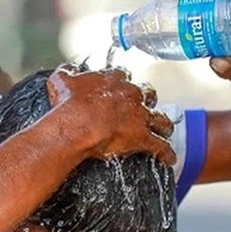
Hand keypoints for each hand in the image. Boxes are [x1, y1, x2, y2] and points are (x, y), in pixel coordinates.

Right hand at [46, 65, 176, 165]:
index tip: (120, 88)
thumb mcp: (61, 81)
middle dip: (147, 100)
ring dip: (163, 125)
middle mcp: (132, 95)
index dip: (123, 83)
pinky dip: (166, 153)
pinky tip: (169, 158)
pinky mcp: (142, 137)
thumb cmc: (69, 104)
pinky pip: (160, 146)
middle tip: (143, 106)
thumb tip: (64, 74)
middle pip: (148, 94)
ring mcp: (139, 116)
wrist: (77, 124)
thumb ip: (66, 75)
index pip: (124, 76)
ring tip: (165, 129)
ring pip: (160, 119)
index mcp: (114, 80)